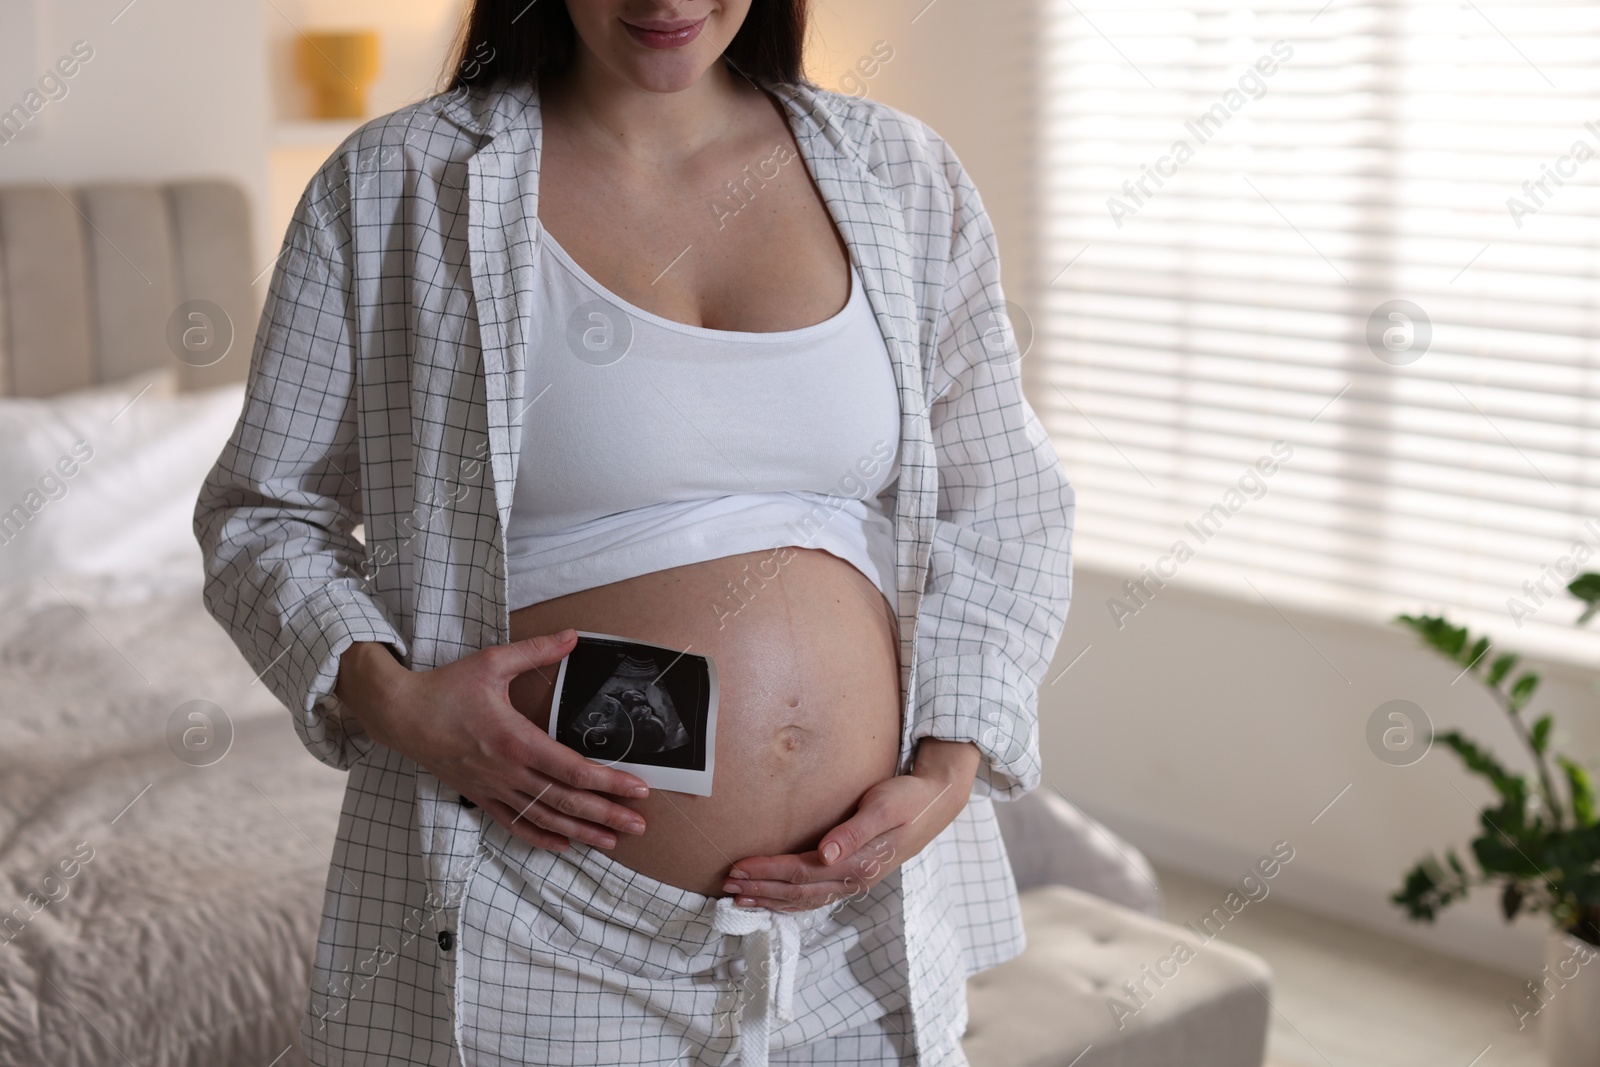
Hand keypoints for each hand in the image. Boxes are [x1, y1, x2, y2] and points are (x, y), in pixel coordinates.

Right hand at [335, 630, 650, 851]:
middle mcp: (508, 771)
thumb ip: (536, 650)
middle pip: (566, 800)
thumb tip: (573, 636)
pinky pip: (514, 824)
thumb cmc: (445, 688)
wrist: (400, 714)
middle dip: (606, 814)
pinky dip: (541, 837)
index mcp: (515, 739)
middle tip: (639, 824)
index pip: (573, 769)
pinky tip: (563, 845)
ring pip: (544, 818)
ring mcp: (493, 788)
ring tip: (612, 841)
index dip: (609, 782)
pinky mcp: (480, 796)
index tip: (638, 788)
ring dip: (580, 831)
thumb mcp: (492, 662)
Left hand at [720, 739, 979, 910]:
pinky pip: (817, 896)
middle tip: (728, 886)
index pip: (802, 873)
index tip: (738, 867)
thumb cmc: (907, 799)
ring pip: (805, 899)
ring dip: (772, 899)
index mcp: (857, 863)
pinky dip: (791, 901)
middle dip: (761, 889)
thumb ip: (854, 832)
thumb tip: (827, 853)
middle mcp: (854, 878)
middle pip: (798, 891)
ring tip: (741, 898)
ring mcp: (855, 880)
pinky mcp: (855, 874)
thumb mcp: (883, 808)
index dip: (768, 872)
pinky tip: (775, 900)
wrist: (936, 802)